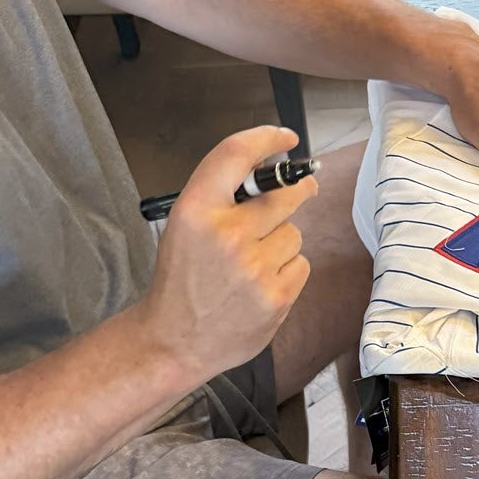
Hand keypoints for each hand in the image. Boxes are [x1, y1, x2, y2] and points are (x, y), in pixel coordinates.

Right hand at [137, 124, 315, 382]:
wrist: (174, 340)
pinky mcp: (276, 296)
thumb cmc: (182, 279)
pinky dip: (287, 271)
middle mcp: (227, 234)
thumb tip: (271, 169)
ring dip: (282, 242)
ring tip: (254, 264)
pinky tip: (262, 285)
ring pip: (294, 233)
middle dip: (298, 188)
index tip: (286, 138)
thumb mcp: (184, 226)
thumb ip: (221, 196)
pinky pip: (300, 264)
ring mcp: (254, 267)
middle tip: (304, 188)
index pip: (237, 154)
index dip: (267, 138)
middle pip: (284, 193)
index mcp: (197, 209)